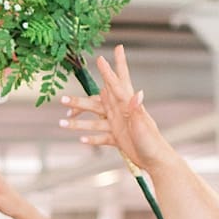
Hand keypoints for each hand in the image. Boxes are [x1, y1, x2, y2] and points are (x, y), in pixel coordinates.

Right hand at [60, 46, 168, 173]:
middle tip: (63, 99)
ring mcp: (117, 125)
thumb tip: (137, 92)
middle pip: (96, 103)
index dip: (108, 71)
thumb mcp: (143, 125)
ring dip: (78, 122)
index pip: (116, 84)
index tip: (100, 58)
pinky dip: (91, 138)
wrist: (156, 160)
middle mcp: (120, 112)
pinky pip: (101, 136)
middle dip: (79, 101)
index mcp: (127, 105)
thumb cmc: (152, 142)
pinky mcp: (117, 138)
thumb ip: (137, 109)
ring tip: (62, 123)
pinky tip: (81, 140)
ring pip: (94, 120)